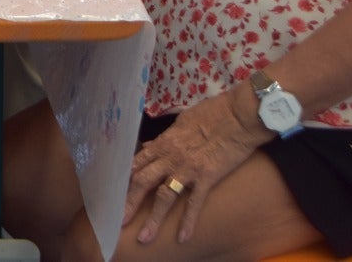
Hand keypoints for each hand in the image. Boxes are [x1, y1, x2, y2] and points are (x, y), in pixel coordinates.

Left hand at [122, 90, 267, 245]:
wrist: (237, 115)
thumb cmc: (211, 113)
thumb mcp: (181, 122)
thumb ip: (164, 137)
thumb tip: (149, 145)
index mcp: (163, 142)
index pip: (136, 163)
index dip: (124, 179)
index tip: (114, 193)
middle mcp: (170, 157)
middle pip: (143, 182)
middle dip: (129, 203)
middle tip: (118, 220)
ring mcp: (187, 169)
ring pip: (164, 197)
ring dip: (153, 219)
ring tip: (144, 238)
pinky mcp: (207, 177)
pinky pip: (194, 203)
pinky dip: (188, 221)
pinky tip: (182, 237)